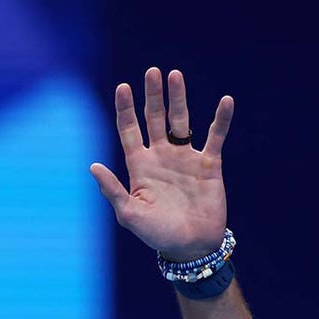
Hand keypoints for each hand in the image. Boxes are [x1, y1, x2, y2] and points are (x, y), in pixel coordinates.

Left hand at [90, 68, 232, 261]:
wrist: (191, 247)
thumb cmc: (156, 234)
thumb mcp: (129, 214)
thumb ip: (112, 190)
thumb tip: (92, 166)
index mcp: (139, 166)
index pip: (129, 130)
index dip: (125, 109)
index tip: (123, 87)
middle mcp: (161, 157)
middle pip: (154, 118)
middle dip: (152, 96)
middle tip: (152, 72)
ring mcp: (185, 158)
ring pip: (181, 121)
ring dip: (178, 99)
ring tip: (175, 75)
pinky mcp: (209, 165)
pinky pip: (216, 137)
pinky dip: (221, 120)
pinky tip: (225, 101)